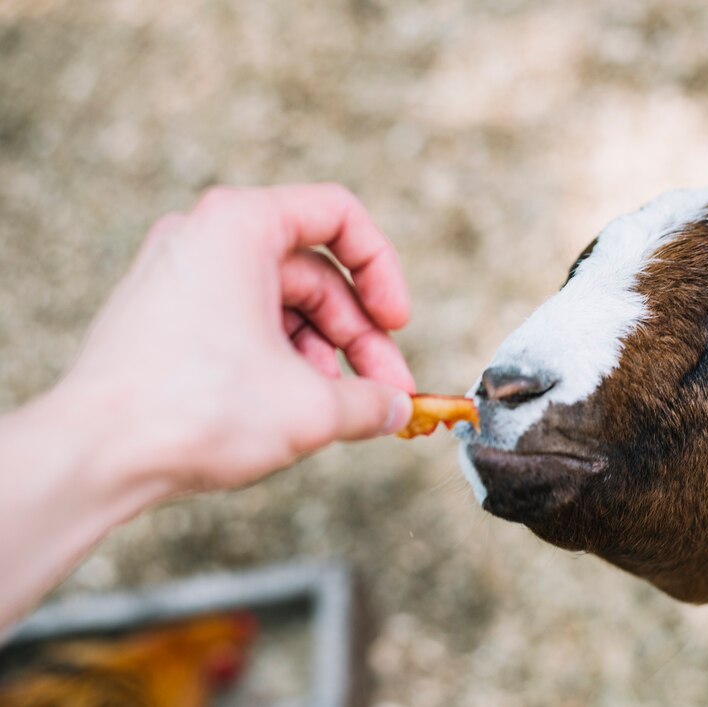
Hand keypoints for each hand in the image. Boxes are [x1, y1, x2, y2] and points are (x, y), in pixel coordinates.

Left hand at [57, 183, 414, 493]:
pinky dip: (281, 360)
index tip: (397, 323)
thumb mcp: (311, 405)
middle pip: (314, 274)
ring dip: (323, 355)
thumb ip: (371, 401)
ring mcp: (180, 278)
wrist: (93, 454)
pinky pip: (244, 324)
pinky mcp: (165, 318)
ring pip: (280, 305)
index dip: (382, 270)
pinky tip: (297, 408)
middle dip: (360, 337)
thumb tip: (396, 408)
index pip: (339, 215)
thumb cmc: (190, 408)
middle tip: (388, 391)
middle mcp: (205, 238)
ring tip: (341, 409)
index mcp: (240, 225)